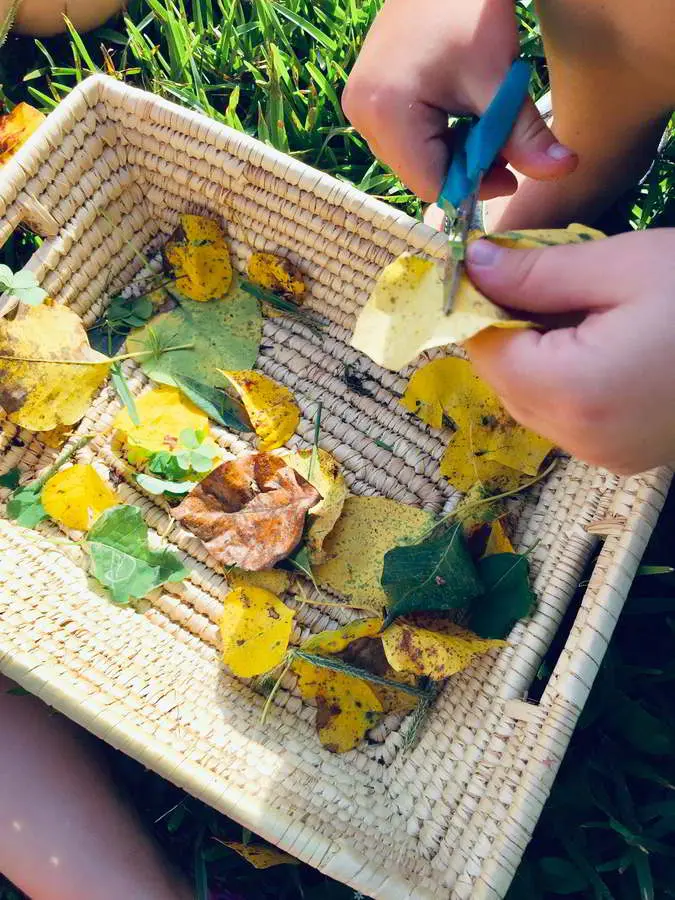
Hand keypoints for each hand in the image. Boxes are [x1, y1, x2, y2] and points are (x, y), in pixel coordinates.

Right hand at [342, 0, 576, 201]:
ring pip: (414, 161)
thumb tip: (564, 170)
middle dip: (465, 169)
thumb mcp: (498, 78)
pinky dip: (438, 138)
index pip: (431, 183)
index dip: (473, 187)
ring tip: (483, 124)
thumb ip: (525, 134)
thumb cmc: (467, 8)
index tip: (510, 174)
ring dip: (453, 154)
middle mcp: (362, 116)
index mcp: (386, 113)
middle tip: (503, 147)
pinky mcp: (367, 100)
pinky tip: (461, 115)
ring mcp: (360, 108)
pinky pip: (405, 141)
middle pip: (420, 174)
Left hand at [464, 230, 674, 473]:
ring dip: (538, 355)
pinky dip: (566, 380)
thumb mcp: (623, 266)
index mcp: (573, 391)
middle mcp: (579, 438)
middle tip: (547, 280)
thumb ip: (536, 271)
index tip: (497, 267)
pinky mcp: (624, 456)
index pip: (485, 351)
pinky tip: (603, 343)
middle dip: (511, 329)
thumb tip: (473, 264)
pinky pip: (567, 417)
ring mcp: (603, 454)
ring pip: (532, 401)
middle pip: (505, 380)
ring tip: (583, 309)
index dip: (481, 306)